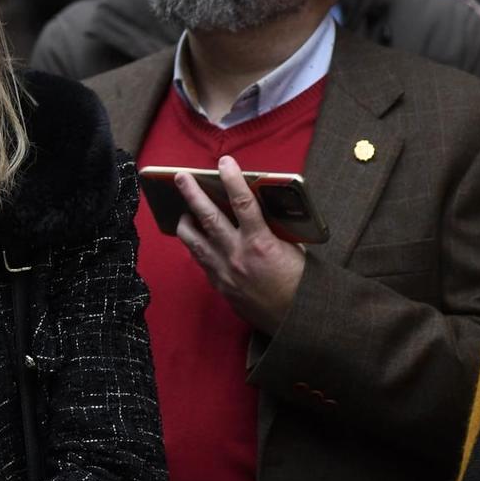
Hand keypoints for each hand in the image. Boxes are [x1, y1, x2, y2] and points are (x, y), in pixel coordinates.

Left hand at [173, 156, 307, 333]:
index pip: (242, 202)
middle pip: (208, 218)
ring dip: (186, 221)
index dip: (232, 179)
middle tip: (180, 176)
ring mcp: (224, 271)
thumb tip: (254, 208)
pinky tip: (195, 237)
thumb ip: (271, 227)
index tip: (224, 162)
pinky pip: (200, 260)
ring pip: (194, 241)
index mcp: (260, 242)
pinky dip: (196, 245)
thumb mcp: (291, 247)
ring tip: (183, 210)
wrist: (294, 318)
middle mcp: (237, 255)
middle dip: (192, 194)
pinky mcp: (219, 285)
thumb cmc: (299, 280)